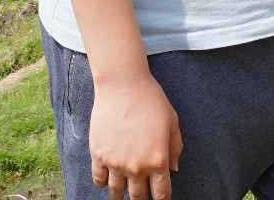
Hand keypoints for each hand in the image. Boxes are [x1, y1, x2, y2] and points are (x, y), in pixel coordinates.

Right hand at [89, 69, 181, 198]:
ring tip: (121, 194)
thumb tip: (173, 168)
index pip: (161, 194)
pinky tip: (107, 180)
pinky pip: (98, 179)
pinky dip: (102, 183)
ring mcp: (115, 163)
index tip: (160, 199)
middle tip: (140, 196)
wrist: (122, 85)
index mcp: (157, 160)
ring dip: (120, 195)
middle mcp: (136, 167)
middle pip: (138, 197)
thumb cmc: (150, 99)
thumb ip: (175, 148)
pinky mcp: (98, 155)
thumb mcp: (172, 122)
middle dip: (141, 199)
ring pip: (116, 193)